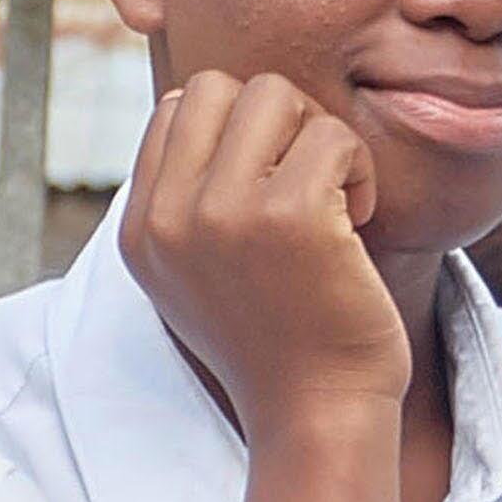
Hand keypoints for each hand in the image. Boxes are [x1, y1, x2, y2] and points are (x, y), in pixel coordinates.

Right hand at [121, 70, 408, 431]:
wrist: (316, 415)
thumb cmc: (276, 342)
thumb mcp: (195, 274)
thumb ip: (183, 201)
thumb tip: (197, 100)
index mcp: (142, 229)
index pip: (176, 109)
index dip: (238, 133)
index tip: (269, 188)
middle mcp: (169, 217)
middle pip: (219, 87)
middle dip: (276, 120)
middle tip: (308, 180)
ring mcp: (225, 212)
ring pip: (275, 96)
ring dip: (318, 138)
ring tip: (335, 199)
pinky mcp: (290, 214)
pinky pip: (332, 135)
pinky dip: (359, 170)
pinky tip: (358, 221)